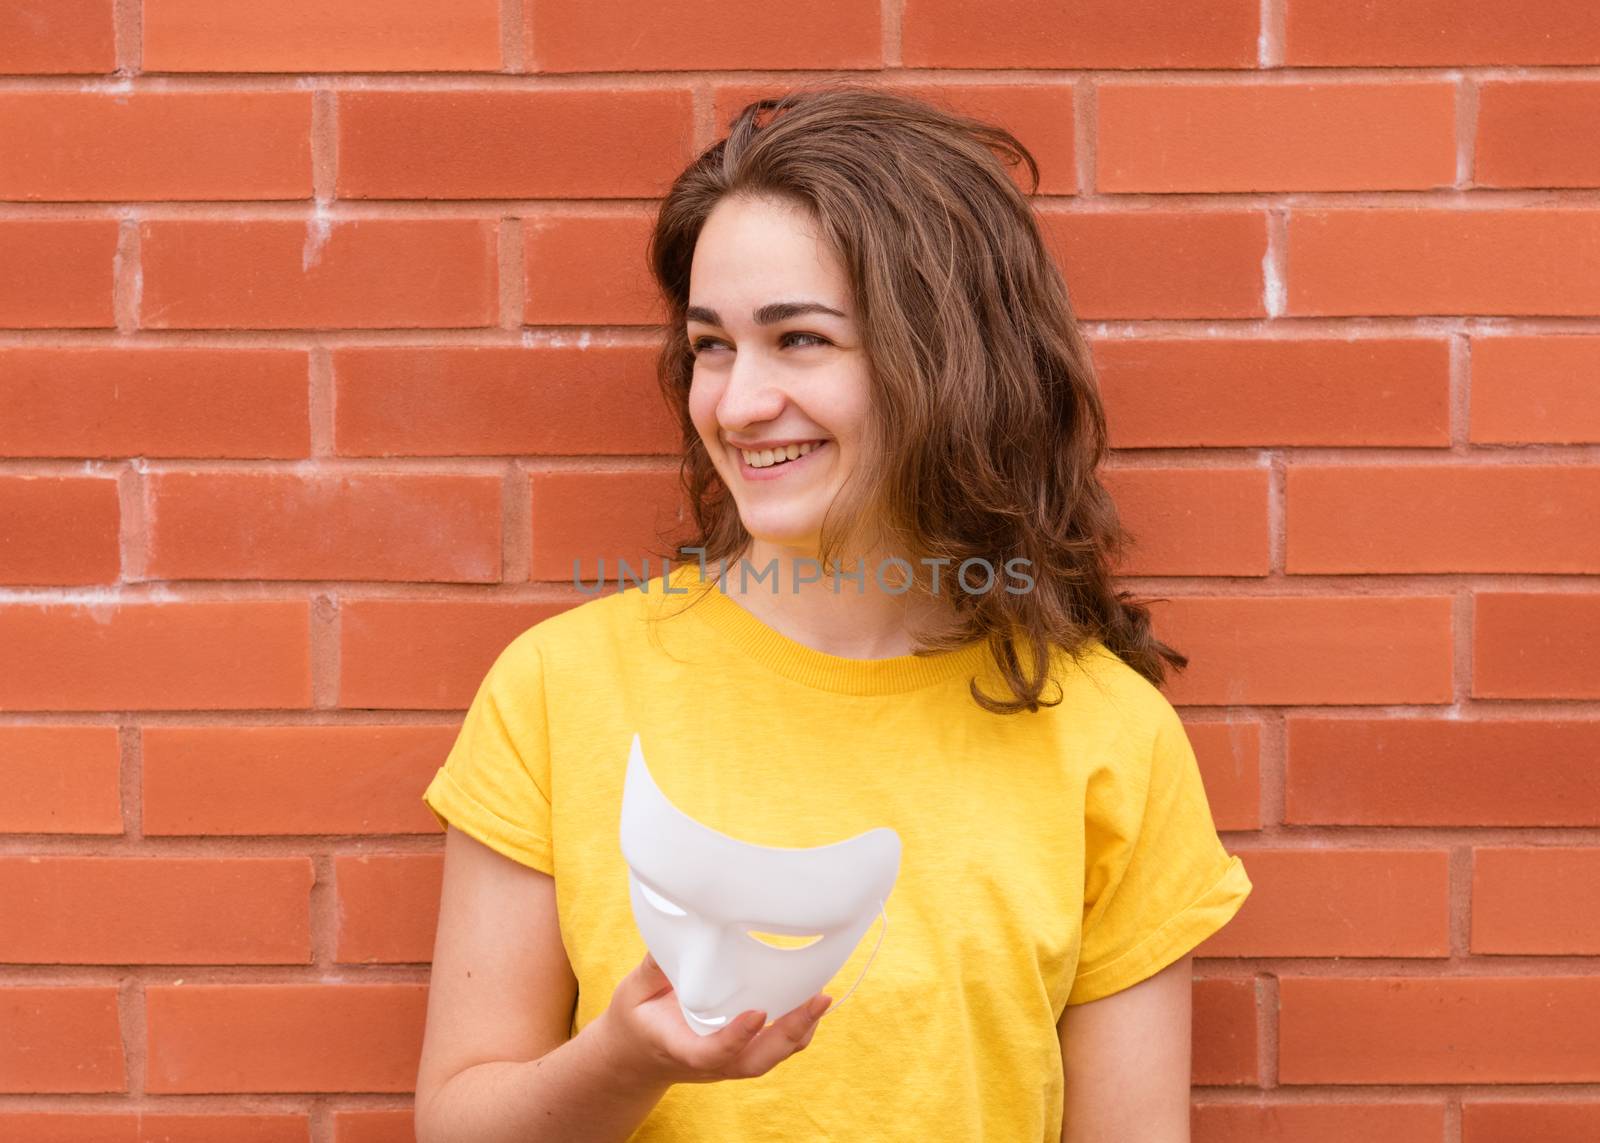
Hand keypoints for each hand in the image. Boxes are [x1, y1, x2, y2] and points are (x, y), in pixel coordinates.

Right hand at [594, 951, 831, 1086]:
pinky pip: (775, 1046)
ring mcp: (729, 1060)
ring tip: (822, 997)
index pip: (711, 1054)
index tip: (757, 1014)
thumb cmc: (638, 1019)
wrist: (637, 1054)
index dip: (736, 1038)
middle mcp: (711, 1061)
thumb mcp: (633, 991)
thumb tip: (678, 930)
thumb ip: (655, 967)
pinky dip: (798, 1028)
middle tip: (817, 1000)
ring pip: (772, 1056)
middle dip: (790, 1033)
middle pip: (756, 1061)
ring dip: (800, 1030)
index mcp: (680, 1047)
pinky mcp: (742, 1052)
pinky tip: (812, 1000)